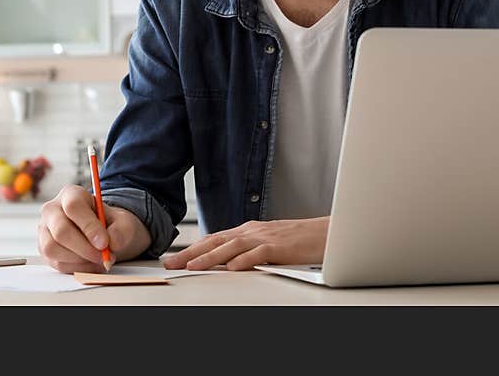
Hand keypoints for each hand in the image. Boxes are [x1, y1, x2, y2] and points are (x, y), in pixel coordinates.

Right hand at [38, 184, 150, 273]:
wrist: (102, 234)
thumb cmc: (110, 224)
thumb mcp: (124, 221)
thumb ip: (122, 229)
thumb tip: (112, 242)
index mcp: (71, 194)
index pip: (73, 207)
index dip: (88, 226)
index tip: (104, 243)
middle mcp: (52, 210)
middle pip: (60, 230)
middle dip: (85, 249)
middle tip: (103, 257)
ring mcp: (45, 230)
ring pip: (53, 249)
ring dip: (80, 260)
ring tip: (98, 259)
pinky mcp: (45, 249)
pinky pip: (56, 263)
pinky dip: (76, 268)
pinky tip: (90, 263)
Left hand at [162, 217, 329, 270]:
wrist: (326, 233)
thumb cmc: (298, 240)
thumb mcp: (267, 243)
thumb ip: (247, 250)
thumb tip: (227, 263)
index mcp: (247, 230)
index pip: (214, 239)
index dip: (193, 249)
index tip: (176, 258)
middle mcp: (251, 231)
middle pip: (215, 241)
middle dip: (191, 253)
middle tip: (172, 263)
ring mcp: (264, 237)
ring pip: (231, 246)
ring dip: (209, 257)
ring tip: (192, 267)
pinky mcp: (279, 246)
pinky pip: (258, 253)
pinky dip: (243, 260)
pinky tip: (231, 268)